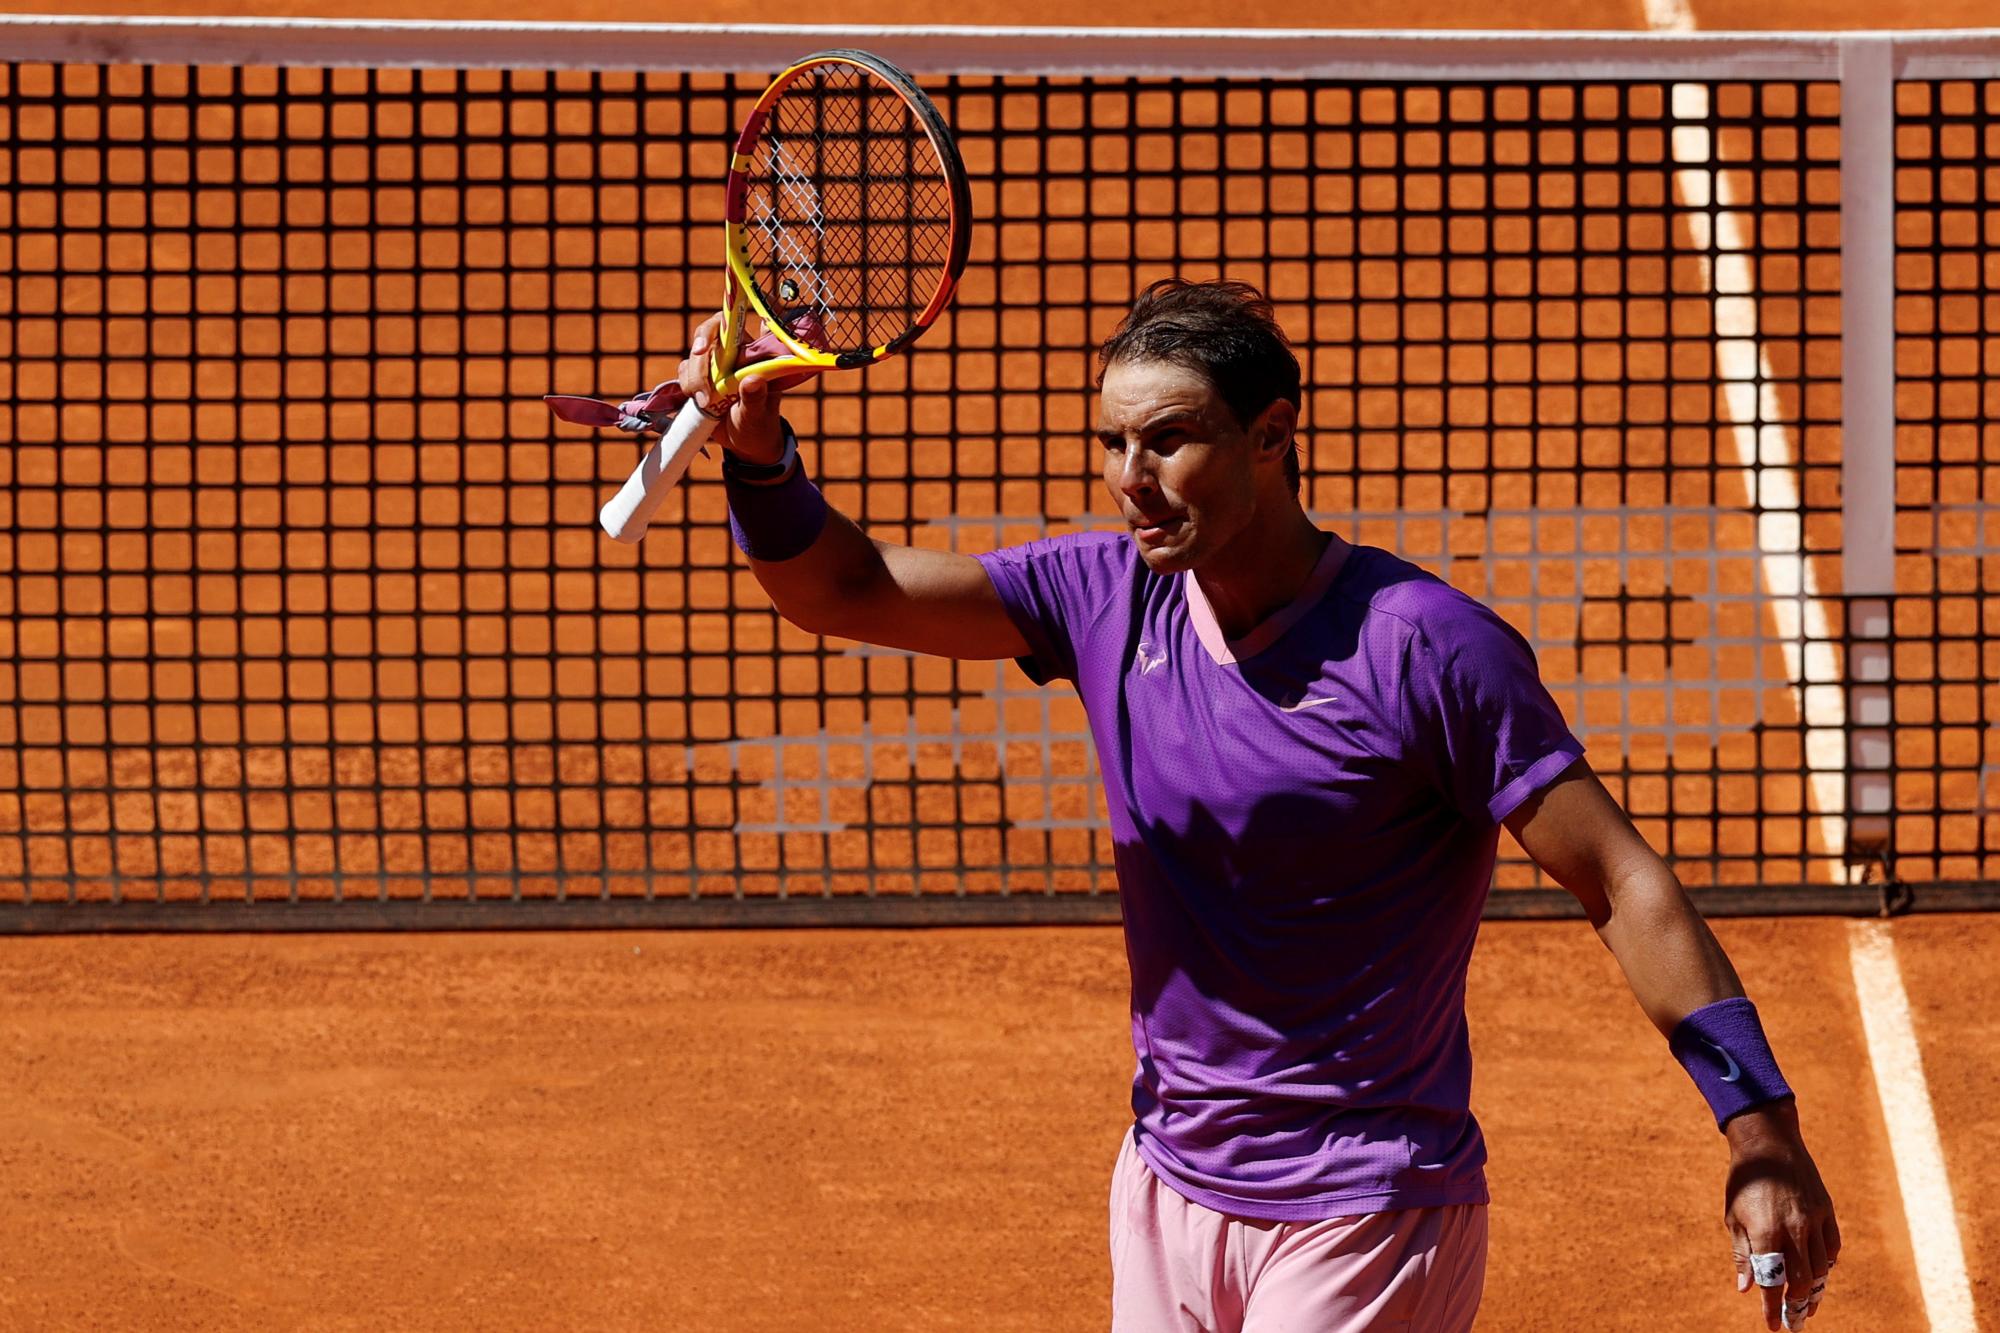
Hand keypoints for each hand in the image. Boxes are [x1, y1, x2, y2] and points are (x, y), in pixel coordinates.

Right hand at [677, 314, 786, 465]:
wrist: (746, 444)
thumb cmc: (759, 425)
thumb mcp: (759, 414)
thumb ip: (756, 397)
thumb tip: (752, 379)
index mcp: (751, 353)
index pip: (731, 325)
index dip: (715, 327)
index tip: (701, 348)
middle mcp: (731, 354)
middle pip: (705, 338)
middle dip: (698, 364)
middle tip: (701, 392)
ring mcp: (713, 365)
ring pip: (692, 358)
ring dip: (693, 379)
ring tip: (706, 404)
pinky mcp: (699, 379)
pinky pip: (684, 373)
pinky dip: (687, 386)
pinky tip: (699, 403)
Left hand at [1724, 1100, 1839, 1328]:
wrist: (1769, 1145)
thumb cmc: (1744, 1181)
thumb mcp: (1733, 1216)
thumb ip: (1742, 1253)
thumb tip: (1745, 1287)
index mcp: (1766, 1232)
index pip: (1772, 1281)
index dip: (1773, 1308)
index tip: (1773, 1326)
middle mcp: (1793, 1230)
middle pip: (1801, 1280)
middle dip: (1797, 1306)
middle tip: (1794, 1323)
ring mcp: (1814, 1220)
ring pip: (1820, 1268)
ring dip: (1814, 1291)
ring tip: (1807, 1306)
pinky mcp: (1826, 1212)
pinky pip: (1831, 1248)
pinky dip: (1826, 1265)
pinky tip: (1818, 1276)